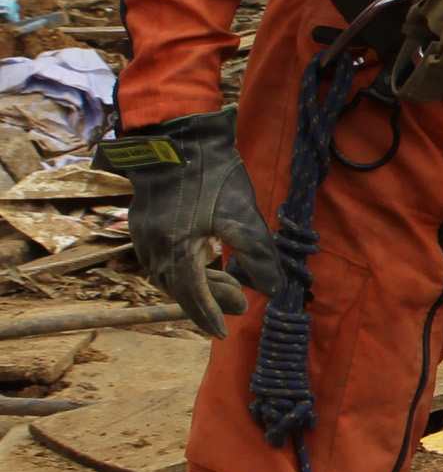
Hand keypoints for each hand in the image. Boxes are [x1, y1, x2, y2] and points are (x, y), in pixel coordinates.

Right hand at [97, 111, 281, 336]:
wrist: (176, 138)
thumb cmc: (213, 175)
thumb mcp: (242, 213)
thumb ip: (257, 253)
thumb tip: (271, 288)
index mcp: (175, 248)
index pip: (191, 293)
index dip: (207, 314)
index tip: (221, 333)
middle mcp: (153, 247)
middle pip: (180, 287)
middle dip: (211, 299)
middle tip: (241, 303)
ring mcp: (143, 235)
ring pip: (170, 274)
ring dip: (199, 283)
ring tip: (230, 283)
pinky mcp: (143, 224)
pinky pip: (162, 259)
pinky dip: (185, 268)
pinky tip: (205, 261)